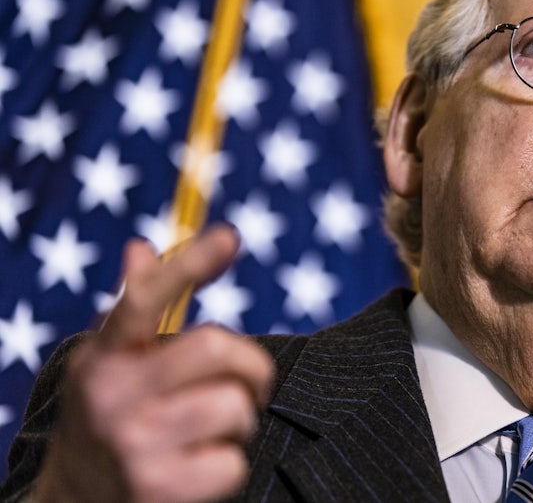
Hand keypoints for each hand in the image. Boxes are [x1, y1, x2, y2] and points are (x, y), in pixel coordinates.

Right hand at [32, 224, 275, 502]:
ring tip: (209, 433)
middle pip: (215, 346)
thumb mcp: (110, 367)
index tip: (229, 235)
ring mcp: (133, 445)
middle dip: (250, 364)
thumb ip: (133, 312)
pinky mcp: (158, 489)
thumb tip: (140, 249)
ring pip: (235, 406)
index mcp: (102, 359)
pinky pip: (234, 461)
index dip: (188, 264)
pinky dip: (228, 465)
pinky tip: (198, 469)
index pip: (144, 299)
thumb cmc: (110, 420)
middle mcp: (110, 398)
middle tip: (248, 381)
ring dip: (240, 420)